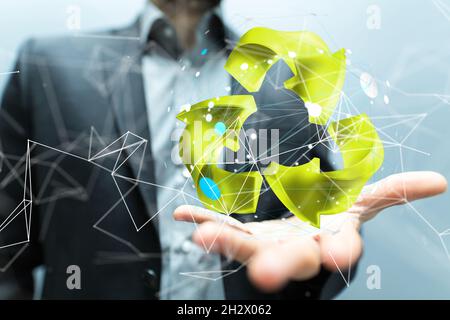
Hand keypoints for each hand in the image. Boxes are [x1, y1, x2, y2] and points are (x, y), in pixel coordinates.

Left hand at [173, 171, 446, 291]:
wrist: (301, 230)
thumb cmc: (330, 218)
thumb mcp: (362, 203)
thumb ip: (394, 191)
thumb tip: (439, 181)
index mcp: (329, 239)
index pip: (340, 247)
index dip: (340, 250)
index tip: (338, 253)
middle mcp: (298, 246)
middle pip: (290, 258)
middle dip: (279, 265)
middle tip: (265, 274)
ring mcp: (267, 243)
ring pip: (248, 246)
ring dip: (226, 241)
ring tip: (204, 234)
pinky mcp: (244, 235)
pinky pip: (222, 226)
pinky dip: (203, 218)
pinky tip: (184, 214)